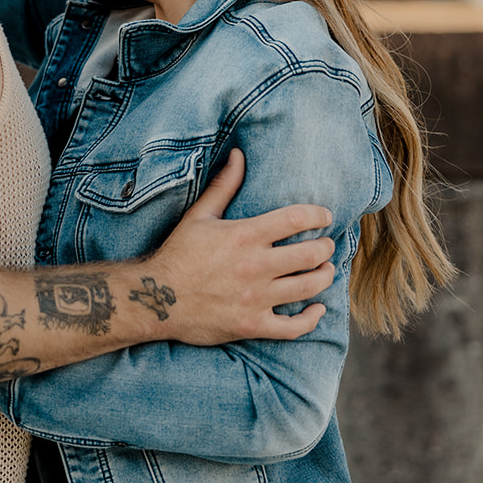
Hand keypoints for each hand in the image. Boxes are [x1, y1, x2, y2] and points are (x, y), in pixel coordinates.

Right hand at [150, 149, 335, 344]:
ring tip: (326, 270)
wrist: (156, 299)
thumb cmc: (179, 254)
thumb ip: (224, 185)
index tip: (326, 216)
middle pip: (310, 254)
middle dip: (325, 247)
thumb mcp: (199, 215)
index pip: (296, 219)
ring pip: (309, 287)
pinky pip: (294, 327)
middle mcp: (255, 266)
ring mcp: (256, 298)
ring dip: (325, 277)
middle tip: (326, 245)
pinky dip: (311, 319)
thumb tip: (239, 155)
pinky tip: (316, 310)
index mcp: (245, 235)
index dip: (318, 215)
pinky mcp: (253, 325)